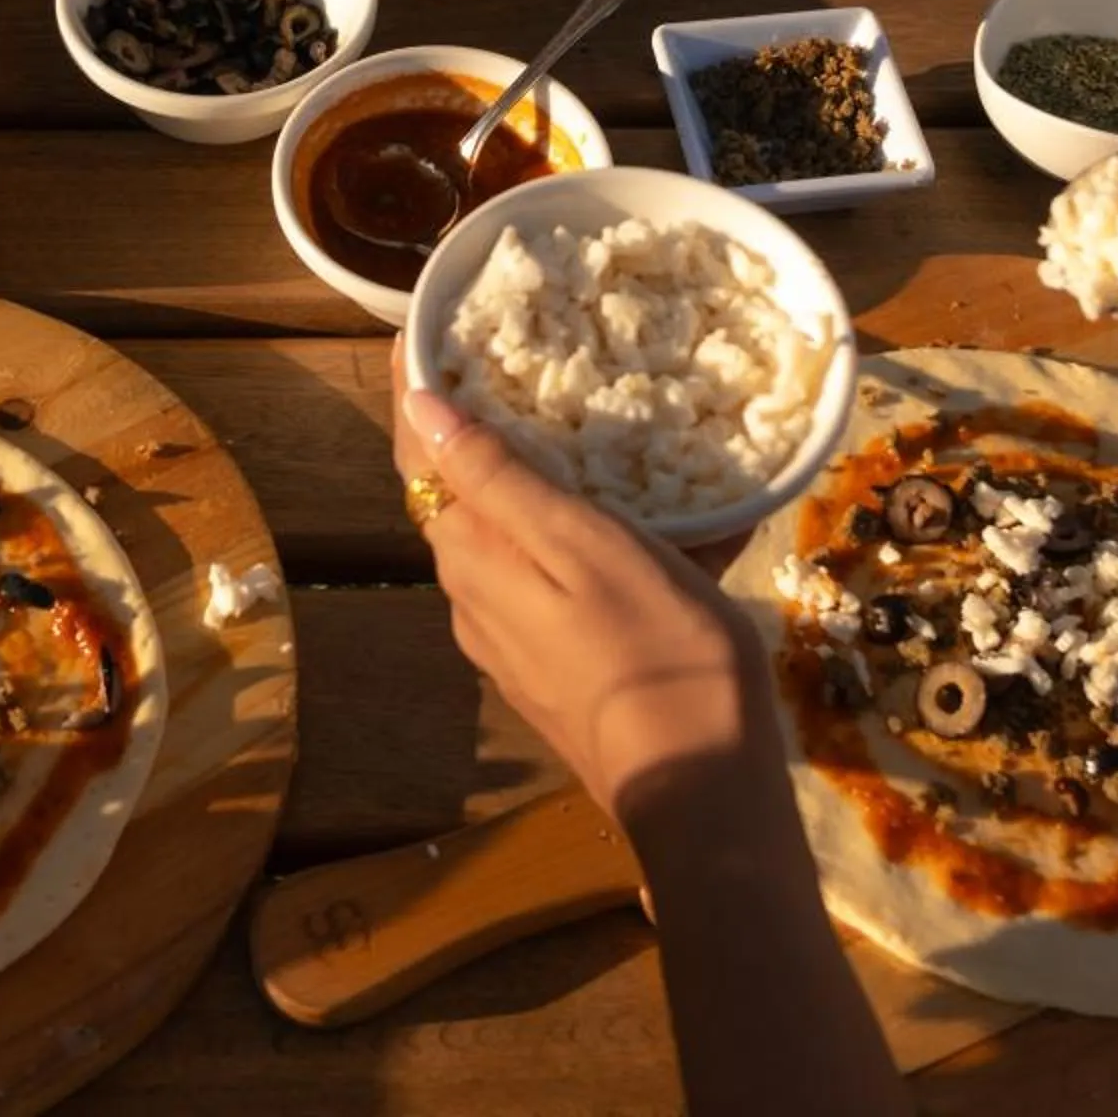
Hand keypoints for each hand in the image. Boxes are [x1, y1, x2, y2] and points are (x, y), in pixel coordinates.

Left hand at [392, 346, 772, 824]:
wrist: (702, 789)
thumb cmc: (655, 649)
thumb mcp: (583, 545)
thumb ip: (498, 480)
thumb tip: (421, 407)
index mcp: (472, 560)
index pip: (418, 457)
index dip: (415, 392)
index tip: (423, 328)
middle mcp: (471, 602)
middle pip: (452, 498)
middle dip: (462, 431)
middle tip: (496, 358)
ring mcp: (511, 644)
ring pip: (498, 540)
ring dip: (515, 484)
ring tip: (559, 427)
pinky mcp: (553, 672)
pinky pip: (540, 580)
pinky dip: (560, 534)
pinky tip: (615, 522)